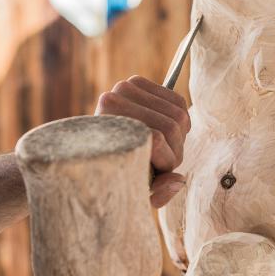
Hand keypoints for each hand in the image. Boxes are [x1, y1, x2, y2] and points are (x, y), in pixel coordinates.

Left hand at [95, 75, 189, 207]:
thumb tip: (178, 180)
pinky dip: (182, 122)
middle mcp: (112, 100)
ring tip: (163, 149)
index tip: (155, 171)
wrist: (93, 154)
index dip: (166, 162)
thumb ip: (159, 192)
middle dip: (175, 150)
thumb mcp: (137, 191)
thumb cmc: (118, 177)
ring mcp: (123, 88)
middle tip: (162, 161)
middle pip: (171, 127)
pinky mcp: (136, 83)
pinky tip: (167, 132)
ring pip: (178, 115)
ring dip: (178, 138)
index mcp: (109, 128)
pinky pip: (178, 102)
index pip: (157, 140)